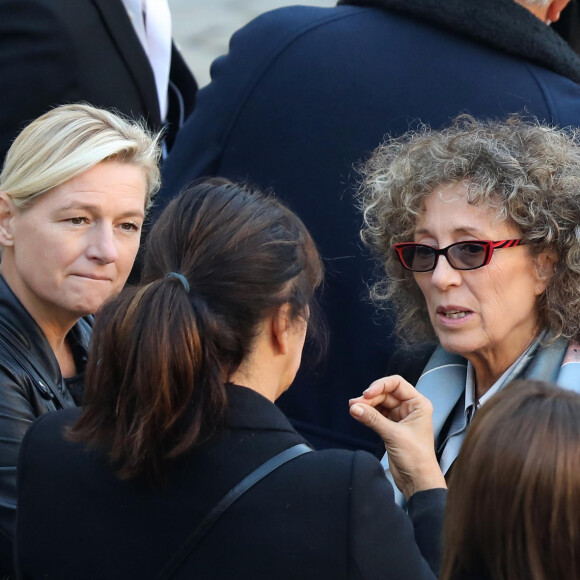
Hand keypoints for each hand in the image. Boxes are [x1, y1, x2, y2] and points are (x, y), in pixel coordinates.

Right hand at [349, 375, 445, 498]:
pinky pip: (377, 415)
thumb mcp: (394, 435)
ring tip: (353, 408)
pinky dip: (367, 414)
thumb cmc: (416, 458)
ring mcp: (400, 417)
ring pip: (380, 404)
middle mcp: (410, 408)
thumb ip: (373, 419)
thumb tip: (355, 407)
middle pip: (385, 393)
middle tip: (355, 404)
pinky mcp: (391, 427)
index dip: (381, 385)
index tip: (367, 394)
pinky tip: (358, 414)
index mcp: (418, 404)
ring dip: (366, 405)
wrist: (418, 481)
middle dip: (370, 398)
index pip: (397, 384)